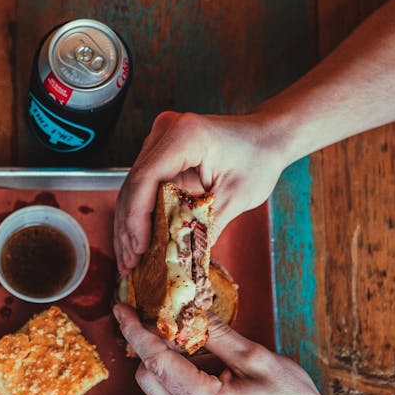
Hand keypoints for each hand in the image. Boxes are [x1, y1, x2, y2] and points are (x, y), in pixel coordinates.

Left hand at [112, 303, 343, 394]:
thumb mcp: (257, 359)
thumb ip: (216, 335)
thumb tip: (188, 309)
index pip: (155, 361)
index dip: (136, 331)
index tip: (122, 309)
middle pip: (146, 377)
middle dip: (153, 347)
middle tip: (176, 325)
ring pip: (156, 390)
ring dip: (169, 365)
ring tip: (209, 354)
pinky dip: (179, 381)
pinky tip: (211, 373)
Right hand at [114, 111, 291, 274]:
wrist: (266, 137)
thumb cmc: (258, 160)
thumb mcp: (236, 197)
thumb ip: (205, 226)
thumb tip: (178, 258)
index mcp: (184, 136)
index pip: (146, 179)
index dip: (137, 218)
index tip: (141, 248)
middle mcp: (164, 132)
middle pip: (132, 186)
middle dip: (128, 229)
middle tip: (130, 263)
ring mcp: (158, 141)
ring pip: (131, 189)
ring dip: (128, 226)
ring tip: (129, 260)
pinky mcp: (158, 153)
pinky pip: (141, 188)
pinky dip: (139, 216)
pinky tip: (137, 242)